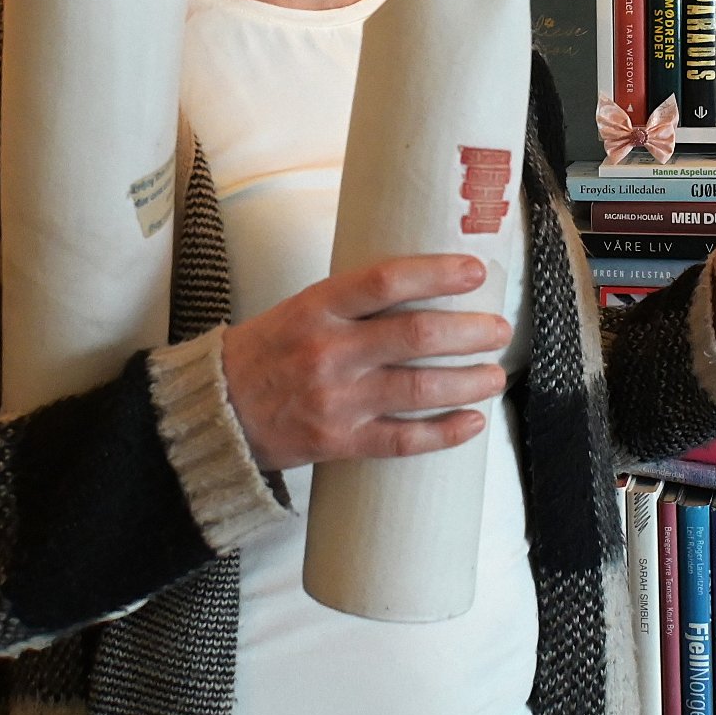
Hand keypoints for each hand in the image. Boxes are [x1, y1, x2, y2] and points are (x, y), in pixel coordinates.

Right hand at [220, 255, 512, 473]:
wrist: (216, 412)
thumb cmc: (265, 353)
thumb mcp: (300, 308)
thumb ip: (354, 302)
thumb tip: (424, 288)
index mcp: (317, 308)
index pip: (386, 281)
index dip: (437, 274)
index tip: (475, 271)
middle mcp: (329, 351)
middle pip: (416, 336)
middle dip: (469, 332)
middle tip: (499, 330)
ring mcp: (336, 400)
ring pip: (419, 390)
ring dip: (468, 381)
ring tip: (495, 375)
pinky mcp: (340, 442)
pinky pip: (404, 440)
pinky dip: (445, 433)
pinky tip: (472, 421)